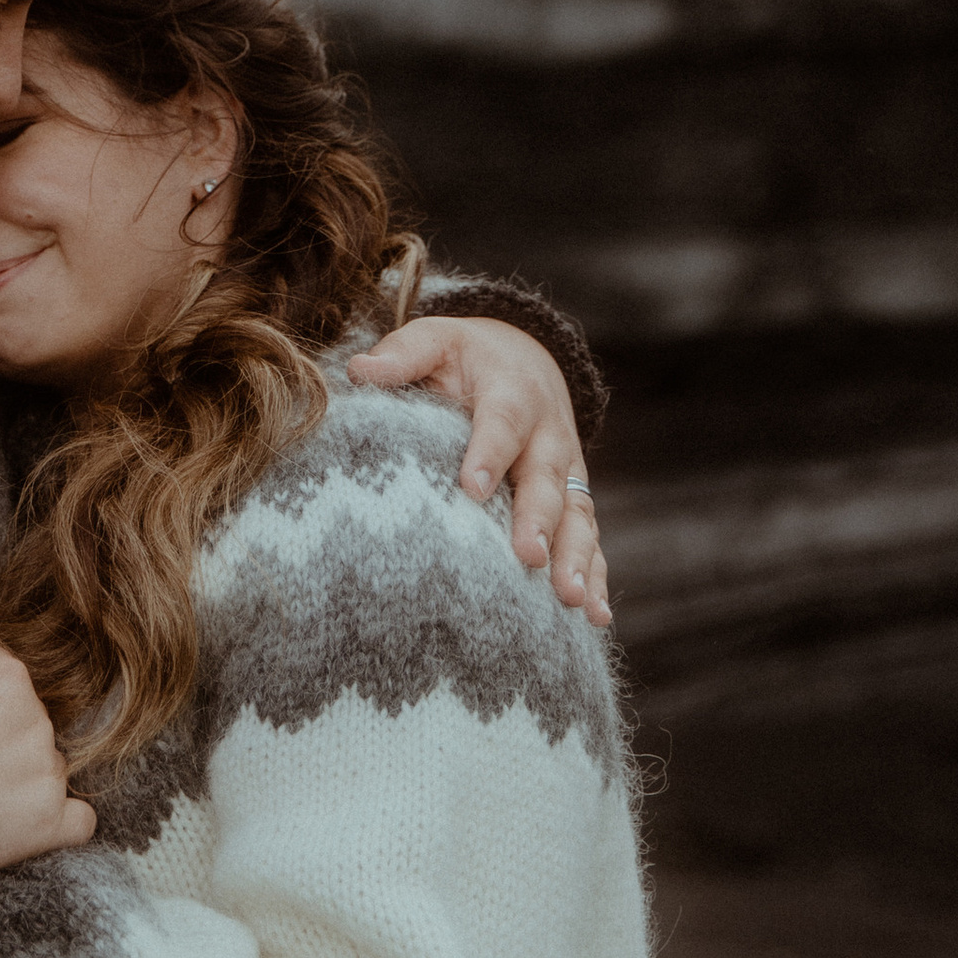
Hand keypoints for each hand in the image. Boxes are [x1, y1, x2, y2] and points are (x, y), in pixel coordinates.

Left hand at [346, 320, 610, 625]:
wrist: (526, 359)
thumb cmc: (466, 358)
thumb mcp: (436, 340)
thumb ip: (404, 354)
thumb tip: (360, 370)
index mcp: (512, 393)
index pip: (501, 422)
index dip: (488, 453)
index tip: (471, 489)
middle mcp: (548, 435)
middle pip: (545, 478)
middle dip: (538, 519)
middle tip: (528, 557)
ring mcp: (566, 472)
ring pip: (576, 515)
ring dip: (577, 558)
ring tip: (569, 599)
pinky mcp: (574, 501)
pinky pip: (589, 540)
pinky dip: (597, 578)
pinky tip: (594, 618)